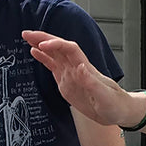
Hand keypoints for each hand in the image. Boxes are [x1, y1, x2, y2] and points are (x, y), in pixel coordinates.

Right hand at [24, 31, 145, 126]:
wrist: (118, 112)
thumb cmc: (115, 104)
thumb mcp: (105, 96)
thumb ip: (91, 82)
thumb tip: (80, 67)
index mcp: (86, 68)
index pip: (69, 49)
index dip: (55, 45)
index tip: (42, 45)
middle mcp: (77, 68)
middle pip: (59, 47)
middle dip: (43, 39)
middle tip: (27, 34)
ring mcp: (71, 74)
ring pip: (54, 54)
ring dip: (41, 45)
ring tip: (27, 38)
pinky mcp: (67, 83)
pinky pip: (53, 67)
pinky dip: (43, 58)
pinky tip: (34, 52)